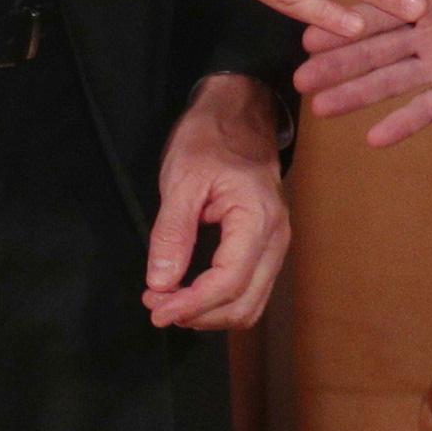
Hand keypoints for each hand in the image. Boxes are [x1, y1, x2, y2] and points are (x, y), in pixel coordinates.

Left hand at [144, 73, 288, 331]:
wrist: (239, 116)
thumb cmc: (209, 141)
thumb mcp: (181, 180)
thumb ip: (172, 234)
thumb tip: (160, 284)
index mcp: (257, 219)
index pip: (229, 282)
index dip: (191, 305)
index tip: (155, 309)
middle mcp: (276, 238)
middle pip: (244, 304)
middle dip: (199, 315)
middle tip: (156, 306)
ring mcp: (276, 245)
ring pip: (251, 304)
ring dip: (210, 314)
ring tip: (170, 303)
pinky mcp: (267, 248)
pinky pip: (251, 290)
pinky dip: (221, 303)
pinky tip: (191, 295)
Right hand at [292, 0, 431, 148]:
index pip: (386, 4)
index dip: (350, 13)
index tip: (312, 22)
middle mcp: (430, 32)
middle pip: (375, 47)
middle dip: (337, 59)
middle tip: (297, 72)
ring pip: (391, 80)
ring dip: (356, 93)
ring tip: (318, 106)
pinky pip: (427, 108)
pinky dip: (402, 123)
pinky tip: (372, 138)